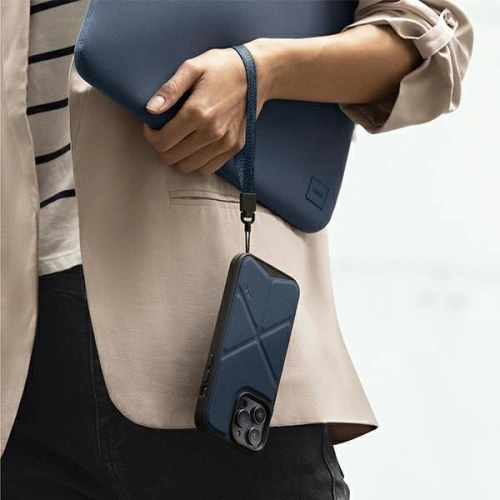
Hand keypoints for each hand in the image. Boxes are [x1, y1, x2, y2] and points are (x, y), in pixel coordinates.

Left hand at [142, 44, 267, 175]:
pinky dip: (196, 163)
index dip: (151, 136)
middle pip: (172, 158)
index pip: (162, 141)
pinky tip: (194, 148)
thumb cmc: (222, 67)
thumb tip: (150, 109)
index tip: (152, 126)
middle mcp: (211, 132)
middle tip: (164, 134)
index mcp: (197, 112)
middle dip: (162, 148)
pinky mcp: (234, 148)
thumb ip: (170, 90)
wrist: (258, 75)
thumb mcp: (192, 67)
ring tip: (179, 141)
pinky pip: (207, 169)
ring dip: (178, 157)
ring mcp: (224, 143)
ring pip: (188, 167)